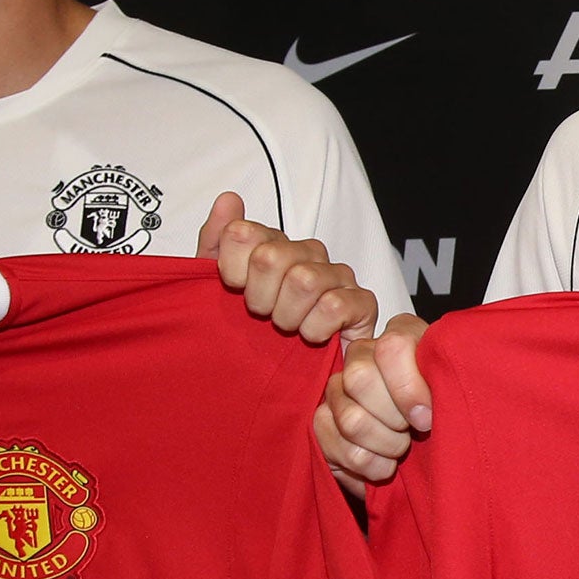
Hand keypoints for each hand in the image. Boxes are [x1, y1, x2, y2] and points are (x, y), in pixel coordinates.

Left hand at [196, 192, 376, 345]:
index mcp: (273, 242)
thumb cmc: (253, 332)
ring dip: (287, 315)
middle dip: (258, 297)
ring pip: (303, 280)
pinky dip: (314, 329)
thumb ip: (216, 242)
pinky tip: (311, 336)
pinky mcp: (362, 303)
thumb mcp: (219, 290)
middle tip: (263, 315)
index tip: (235, 291)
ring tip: (288, 328)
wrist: (287, 379)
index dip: (231, 270)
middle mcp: (307, 252)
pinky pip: (333, 306)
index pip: (242, 233)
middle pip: (270, 256)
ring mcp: (337, 275)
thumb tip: (228, 199)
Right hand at [314, 313, 432, 499]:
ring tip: (401, 448)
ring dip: (385, 445)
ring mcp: (338, 387)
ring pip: (351, 419)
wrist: (430, 452)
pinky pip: (334, 444)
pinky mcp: (322, 421)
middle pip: (360, 378)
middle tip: (411, 430)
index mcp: (399, 338)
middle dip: (393, 418)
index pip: (392, 347)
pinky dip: (368, 464)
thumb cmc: (444, 418)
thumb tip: (424, 409)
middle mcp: (363, 355)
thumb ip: (446, 383)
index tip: (426, 417)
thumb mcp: (454, 394)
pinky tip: (384, 464)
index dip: (408, 388)